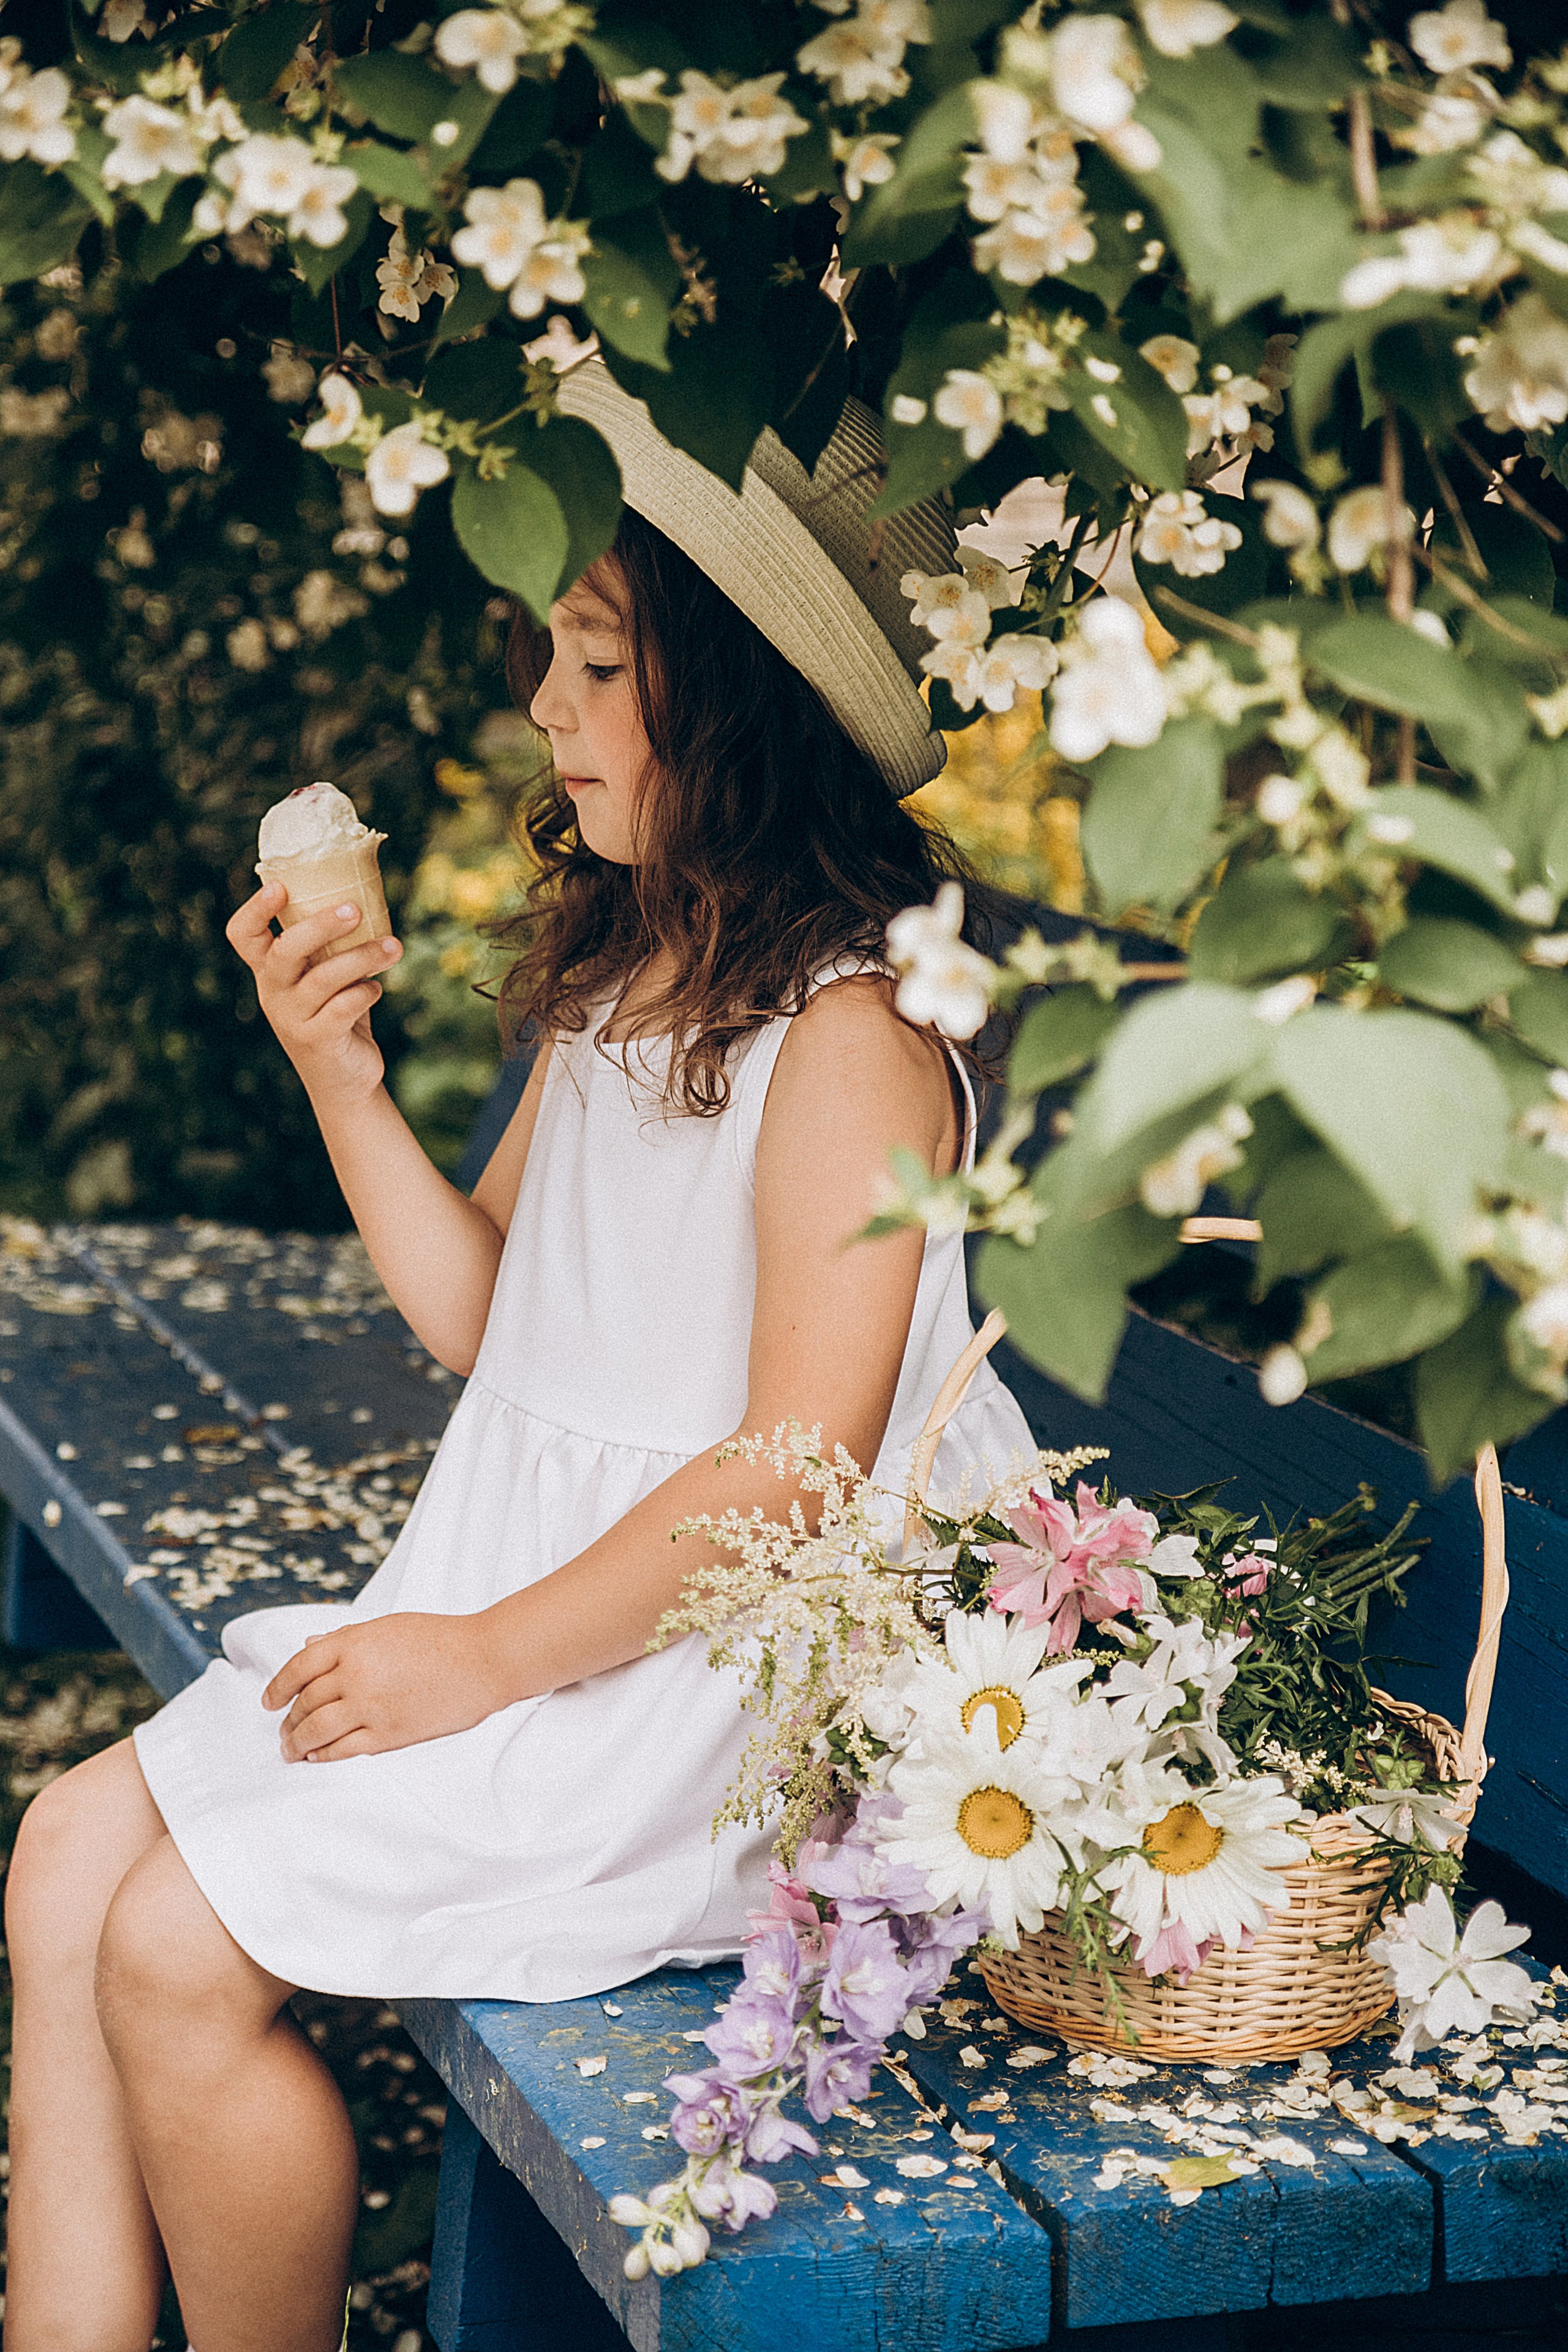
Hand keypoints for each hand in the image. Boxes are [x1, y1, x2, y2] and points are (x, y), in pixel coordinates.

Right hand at [226, 882, 401, 1108]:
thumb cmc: (337, 1015)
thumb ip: (330, 948)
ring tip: (393, 947)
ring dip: (362, 957)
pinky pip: (342, 1008)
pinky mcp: (318, 1040)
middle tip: (355, 910)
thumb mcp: (325, 979)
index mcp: (270, 971)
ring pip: (322, 978)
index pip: (243, 935)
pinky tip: (377, 989)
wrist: (344, 1080)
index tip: (280, 886)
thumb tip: (363, 896)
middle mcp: (273, 992)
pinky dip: (364, 993)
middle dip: (321, 925)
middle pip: (285, 950)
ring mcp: (292, 1018)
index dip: (254, 909)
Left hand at [263, 1612, 507, 1761]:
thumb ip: (346, 1638)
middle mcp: (355, 1674)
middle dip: (288, 1719)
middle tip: (282, 1730)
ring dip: (296, 1742)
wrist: (484, 1660)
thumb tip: (308, 1646)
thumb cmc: (440, 1638)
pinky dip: (323, 1754)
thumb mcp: (388, 1626)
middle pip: (305, 1702)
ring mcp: (370, 1706)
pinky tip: (316, 1756)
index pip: (298, 1667)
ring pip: (316, 1730)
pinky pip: (343, 1749)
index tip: (269, 1701)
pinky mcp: (388, 1734)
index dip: (278, 1686)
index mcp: (353, 1642)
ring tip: (290, 1750)